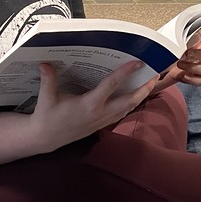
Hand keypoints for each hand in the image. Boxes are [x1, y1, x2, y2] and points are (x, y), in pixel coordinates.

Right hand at [30, 60, 157, 148]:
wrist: (46, 138)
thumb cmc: (47, 116)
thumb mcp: (46, 97)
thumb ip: (48, 80)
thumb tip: (45, 63)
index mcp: (89, 104)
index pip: (112, 85)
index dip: (125, 73)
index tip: (137, 62)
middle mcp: (100, 113)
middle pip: (130, 101)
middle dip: (144, 88)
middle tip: (155, 74)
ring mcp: (102, 121)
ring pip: (128, 109)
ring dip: (141, 96)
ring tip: (150, 83)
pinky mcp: (100, 125)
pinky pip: (121, 114)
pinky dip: (130, 104)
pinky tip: (134, 96)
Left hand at [157, 34, 200, 89]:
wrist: (172, 67)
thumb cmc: (179, 53)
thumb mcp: (181, 43)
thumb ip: (187, 37)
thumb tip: (192, 30)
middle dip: (199, 54)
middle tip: (188, 53)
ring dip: (192, 67)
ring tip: (180, 64)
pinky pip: (200, 81)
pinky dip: (191, 79)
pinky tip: (183, 74)